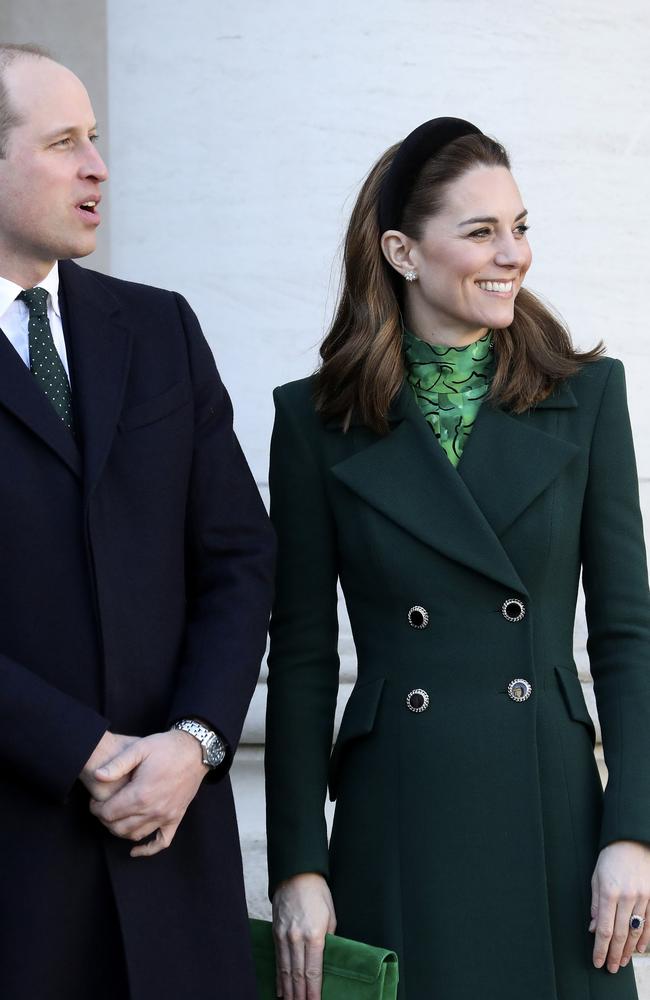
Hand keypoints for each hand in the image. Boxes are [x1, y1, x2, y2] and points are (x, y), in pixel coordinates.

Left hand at [89, 730, 207, 856]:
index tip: (94, 801)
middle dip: (105, 820)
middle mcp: (153, 809)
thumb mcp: (139, 748)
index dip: (96, 809)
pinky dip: (147, 849)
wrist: (195, 750)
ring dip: (120, 831)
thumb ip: (117, 764)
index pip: (109, 813)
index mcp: (141, 793)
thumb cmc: (166, 747)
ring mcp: (166, 816)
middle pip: (118, 827)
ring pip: (135, 835)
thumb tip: (97, 776)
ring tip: (115, 818)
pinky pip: (162, 842)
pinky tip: (135, 850)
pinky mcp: (176, 818)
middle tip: (102, 809)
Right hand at [272, 872, 336, 999]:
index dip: (313, 991)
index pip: (313, 970)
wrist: (296, 874)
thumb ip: (329, 939)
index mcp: (314, 935)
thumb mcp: (331, 915)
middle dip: (300, 995)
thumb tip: (327, 959)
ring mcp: (284, 935)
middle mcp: (297, 938)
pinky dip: (279, 976)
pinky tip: (280, 989)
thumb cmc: (318, 893)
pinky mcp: (275, 932)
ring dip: (288, 990)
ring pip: (286, 969)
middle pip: (298, 974)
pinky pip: (278, 959)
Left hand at [590, 840, 649, 971]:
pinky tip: (639, 949)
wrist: (631, 841)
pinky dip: (645, 938)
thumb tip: (593, 928)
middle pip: (619, 934)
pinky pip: (649, 922)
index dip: (600, 948)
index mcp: (609, 892)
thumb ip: (595, 903)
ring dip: (628, 949)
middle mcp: (626, 897)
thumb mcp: (596, 877)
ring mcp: (642, 898)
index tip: (597, 961)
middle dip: (614, 953)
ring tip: (622, 961)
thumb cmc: (610, 858)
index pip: (604, 928)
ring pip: (635, 931)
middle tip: (611, 968)